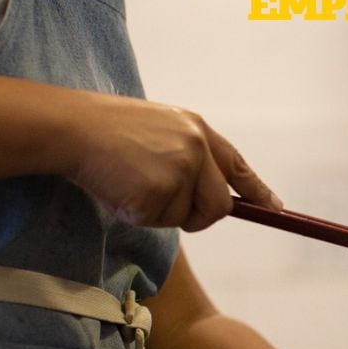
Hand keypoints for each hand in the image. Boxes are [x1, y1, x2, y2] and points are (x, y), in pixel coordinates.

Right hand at [57, 91, 279, 230]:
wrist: (72, 127)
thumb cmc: (108, 130)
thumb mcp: (160, 130)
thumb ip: (188, 156)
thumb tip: (209, 197)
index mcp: (198, 129)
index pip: (237, 165)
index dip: (257, 190)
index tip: (275, 208)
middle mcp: (196, 148)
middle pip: (219, 205)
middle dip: (199, 216)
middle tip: (163, 205)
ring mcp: (179, 171)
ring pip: (185, 217)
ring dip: (159, 212)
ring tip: (129, 182)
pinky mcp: (158, 193)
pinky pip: (157, 222)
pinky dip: (136, 214)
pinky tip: (118, 188)